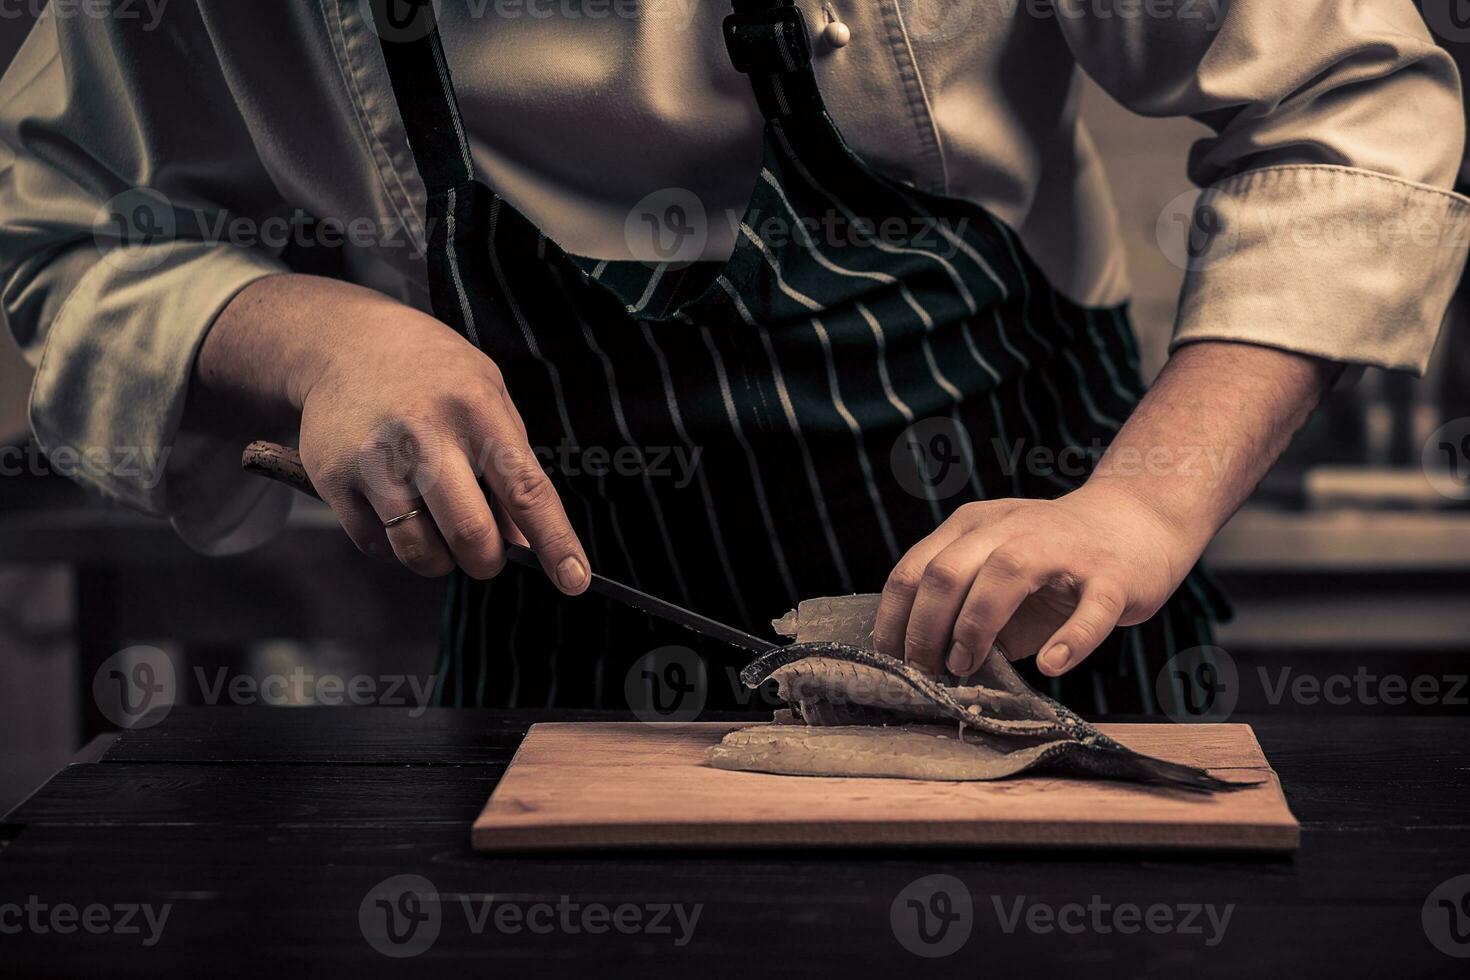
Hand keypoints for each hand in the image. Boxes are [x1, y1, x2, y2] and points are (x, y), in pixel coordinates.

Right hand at [202, 275, 589, 590]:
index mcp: (476, 408)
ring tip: (440, 530)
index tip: (575, 581)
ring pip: (420, 551)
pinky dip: (395, 545)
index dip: (554, 541)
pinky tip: (397, 509)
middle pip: (472, 534)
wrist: (343, 341)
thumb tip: (526, 542)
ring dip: (440, 560)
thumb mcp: (488, 394)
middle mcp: (425, 433)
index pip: (525, 489)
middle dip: (487, 561)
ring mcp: (375, 457)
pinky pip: (376, 546)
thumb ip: (512, 464)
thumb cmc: (433, 375)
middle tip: (486, 553)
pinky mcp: (334, 478)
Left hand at [872, 483, 1200, 677]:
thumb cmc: (1054, 563)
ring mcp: (1061, 547)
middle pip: (947, 572)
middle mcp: (1010, 528)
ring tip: (966, 666)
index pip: (914, 569)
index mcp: (973, 526)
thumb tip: (926, 665)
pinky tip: (1051, 665)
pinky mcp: (1111, 575)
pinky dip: (1068, 641)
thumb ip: (964, 607)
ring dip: (975, 627)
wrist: (1136, 523)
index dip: (894, 620)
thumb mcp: (996, 572)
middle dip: (925, 629)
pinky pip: (1090, 610)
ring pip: (1005, 574)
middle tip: (926, 671)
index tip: (891, 661)